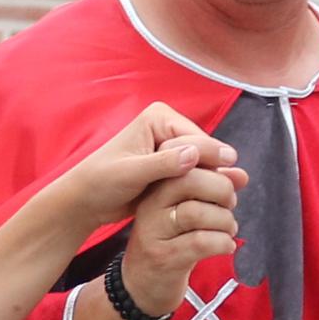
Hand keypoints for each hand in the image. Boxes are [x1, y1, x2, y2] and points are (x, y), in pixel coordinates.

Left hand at [47, 101, 230, 232]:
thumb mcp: (131, 173)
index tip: (230, 173)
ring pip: (201, 163)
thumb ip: (162, 164)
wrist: (86, 200)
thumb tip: (194, 154)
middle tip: (233, 191)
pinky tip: (215, 201)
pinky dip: (202, 187)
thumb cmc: (101, 182)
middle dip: (215, 169)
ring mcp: (169, 146)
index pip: (196, 136)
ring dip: (212, 180)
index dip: (213, 156)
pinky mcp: (170, 165)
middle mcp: (167, 126)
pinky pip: (193, 175)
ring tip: (229, 197)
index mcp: (158, 118)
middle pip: (203, 149)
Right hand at [116, 154, 248, 319]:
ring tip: (229, 229)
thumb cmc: (171, 242)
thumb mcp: (188, 211)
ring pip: (197, 212)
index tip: (231, 178)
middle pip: (189, 180)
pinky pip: (200, 242)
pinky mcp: (164, 258)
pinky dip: (222, 243)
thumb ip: (212, 189)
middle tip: (230, 205)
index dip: (213, 163)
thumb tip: (241, 175)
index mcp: (155, 188)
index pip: (184, 160)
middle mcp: (150, 206)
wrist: (142, 285)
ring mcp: (154, 232)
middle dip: (222, 190)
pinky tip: (226, 246)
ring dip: (225, 220)